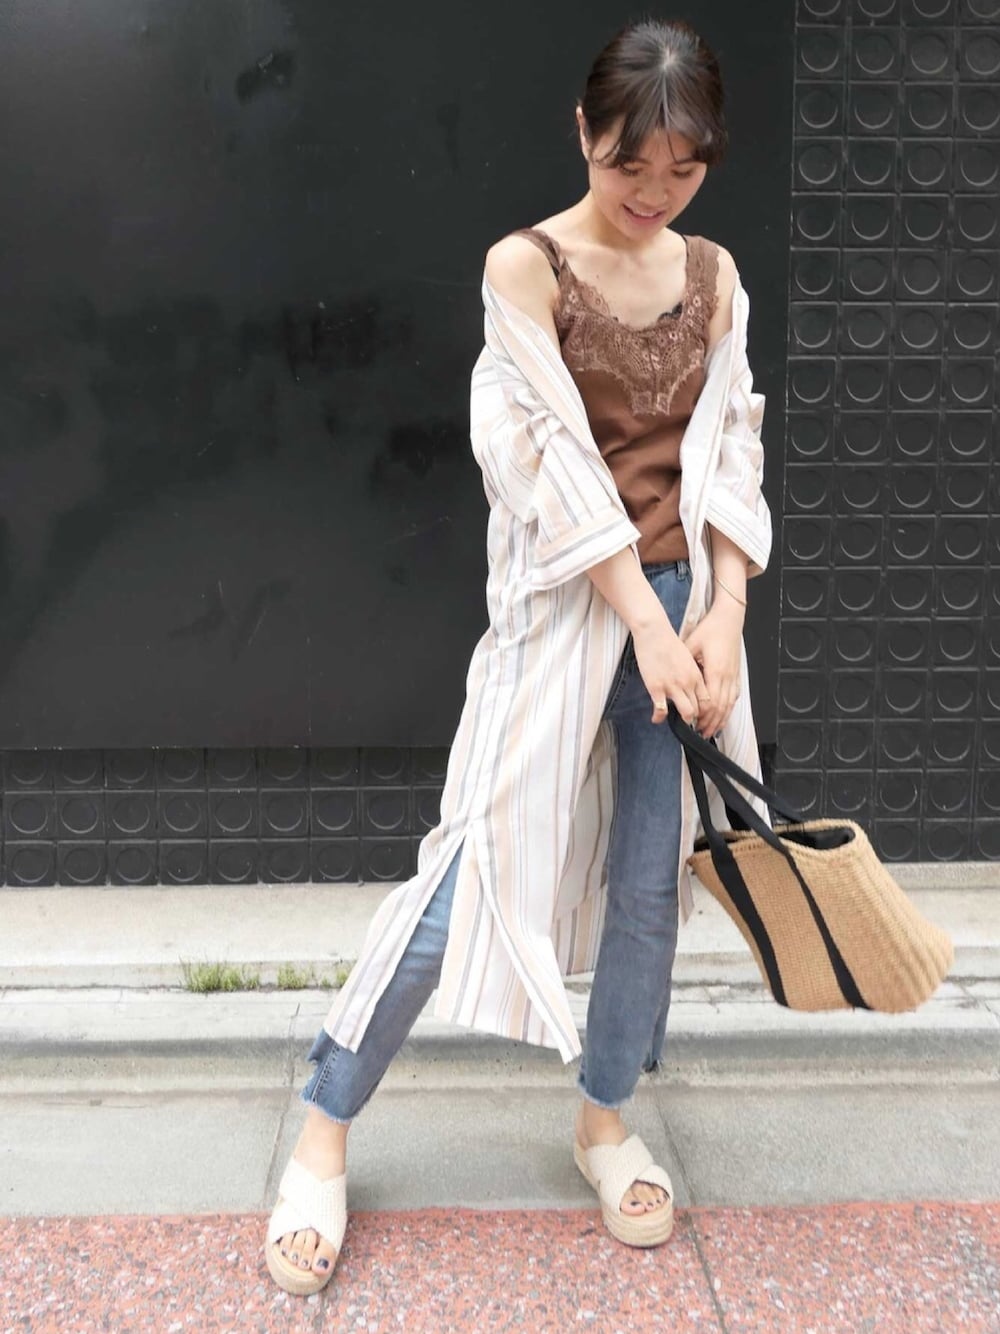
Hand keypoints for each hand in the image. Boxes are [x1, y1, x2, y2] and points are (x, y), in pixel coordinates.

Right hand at [631, 616, 706, 725]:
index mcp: (696, 675)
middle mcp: (688, 682)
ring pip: (686, 713)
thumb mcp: (688, 657)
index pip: (708, 701)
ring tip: (675, 723)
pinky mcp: (656, 687)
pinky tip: (656, 718)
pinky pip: (661, 710)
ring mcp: (673, 686)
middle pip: (698, 709)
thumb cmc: (668, 642)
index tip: (700, 717)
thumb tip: (691, 685)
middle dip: (695, 720)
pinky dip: (659, 718)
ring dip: (681, 721)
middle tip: (689, 724)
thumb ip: (691, 673)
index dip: (705, 712)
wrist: (654, 631)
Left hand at [682, 605, 742, 736]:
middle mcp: (727, 676)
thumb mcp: (691, 645)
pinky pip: (734, 696)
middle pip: (720, 708)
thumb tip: (671, 680)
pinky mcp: (736, 673)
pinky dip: (728, 709)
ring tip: (710, 731)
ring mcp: (734, 675)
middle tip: (700, 735)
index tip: (692, 724)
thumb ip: (684, 665)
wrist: (729, 618)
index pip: (710, 702)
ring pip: (729, 704)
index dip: (702, 716)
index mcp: (715, 671)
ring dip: (720, 719)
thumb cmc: (710, 630)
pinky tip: (724, 716)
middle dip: (710, 723)